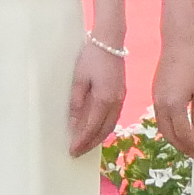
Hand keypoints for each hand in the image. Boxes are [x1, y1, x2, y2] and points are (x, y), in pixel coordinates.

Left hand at [66, 38, 126, 156]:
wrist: (109, 41)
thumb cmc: (91, 57)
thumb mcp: (79, 79)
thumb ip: (76, 102)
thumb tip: (72, 123)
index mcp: (104, 99)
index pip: (91, 127)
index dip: (81, 141)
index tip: (72, 151)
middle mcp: (115, 102)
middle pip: (103, 130)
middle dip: (90, 144)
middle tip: (77, 153)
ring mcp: (121, 99)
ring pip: (110, 126)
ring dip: (98, 138)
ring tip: (86, 145)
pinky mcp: (121, 94)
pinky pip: (113, 118)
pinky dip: (104, 128)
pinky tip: (96, 130)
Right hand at [151, 37, 193, 159]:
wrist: (177, 43)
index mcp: (174, 105)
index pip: (183, 134)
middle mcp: (161, 105)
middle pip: (170, 135)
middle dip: (183, 147)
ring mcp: (155, 99)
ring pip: (163, 128)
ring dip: (175, 139)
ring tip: (189, 145)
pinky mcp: (155, 94)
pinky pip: (160, 118)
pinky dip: (169, 128)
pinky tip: (179, 128)